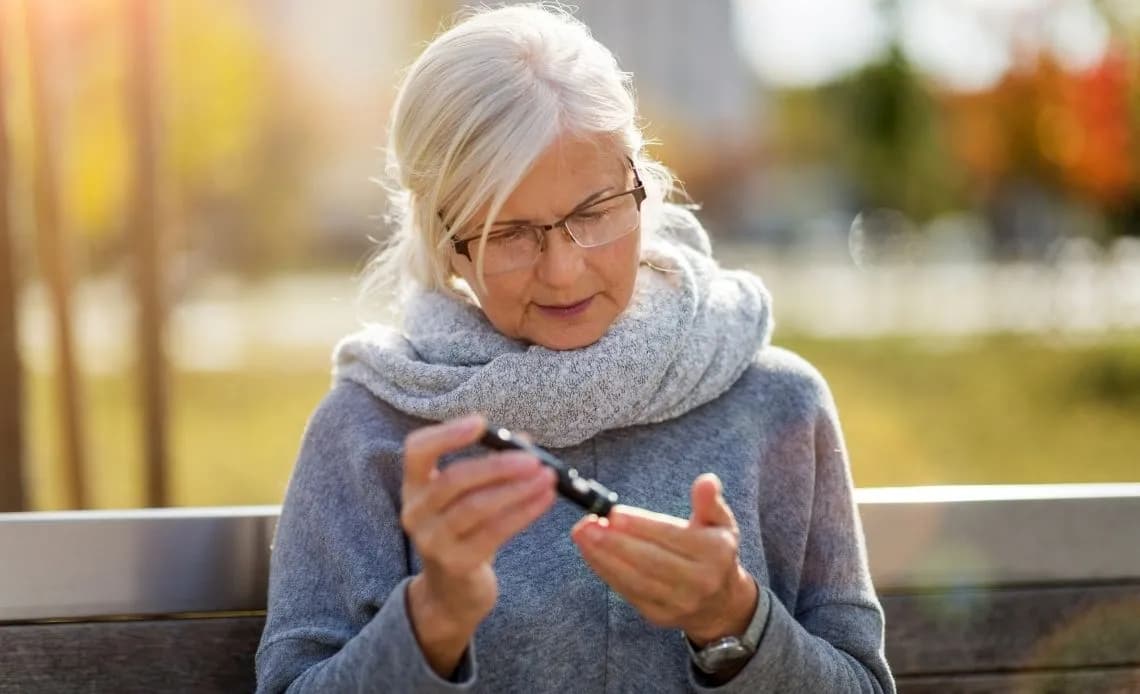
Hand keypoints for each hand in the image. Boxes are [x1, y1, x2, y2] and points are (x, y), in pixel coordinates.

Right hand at [400, 414, 555, 673]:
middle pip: (454, 479)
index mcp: (415, 486)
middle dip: (498, 466)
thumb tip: (524, 442)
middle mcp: (415, 512)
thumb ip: (491, 465)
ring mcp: (432, 541)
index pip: (417, 450)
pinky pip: (493, 533)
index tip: (482, 422)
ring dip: (517, 490)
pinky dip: (523, 513)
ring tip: (547, 478)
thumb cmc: (464, 531)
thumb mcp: (468, 496)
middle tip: (534, 459)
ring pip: (476, 507)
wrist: (452, 592)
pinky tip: (545, 500)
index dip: (447, 434)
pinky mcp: (456, 564)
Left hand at [570, 473, 757, 645]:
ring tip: (582, 535)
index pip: (672, 536)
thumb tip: (706, 481)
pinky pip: (628, 592)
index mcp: (715, 552)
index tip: (614, 513)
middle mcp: (700, 581)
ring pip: (635, 579)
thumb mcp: (720, 523)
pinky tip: (590, 553)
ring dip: (604, 557)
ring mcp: (679, 602)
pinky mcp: (659, 616)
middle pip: (650, 560)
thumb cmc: (714, 552)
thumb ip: (710, 501)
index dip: (641, 525)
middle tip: (588, 524)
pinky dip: (607, 572)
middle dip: (615, 542)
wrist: (721, 604)